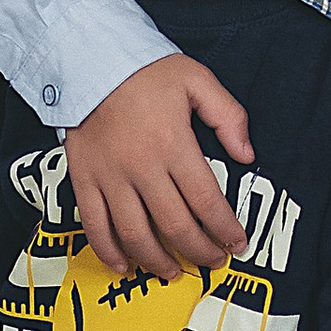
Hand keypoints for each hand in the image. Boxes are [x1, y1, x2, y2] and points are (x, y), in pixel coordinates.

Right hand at [66, 57, 253, 276]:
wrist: (88, 58)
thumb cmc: (145, 70)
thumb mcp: (197, 79)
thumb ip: (228, 116)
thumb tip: (246, 154)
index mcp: (173, 144)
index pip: (206, 201)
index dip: (225, 230)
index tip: (238, 245)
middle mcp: (141, 167)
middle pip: (175, 225)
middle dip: (199, 251)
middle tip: (213, 262)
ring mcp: (109, 177)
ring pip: (135, 234)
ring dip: (158, 261)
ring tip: (175, 271)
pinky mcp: (84, 180)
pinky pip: (94, 226)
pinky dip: (109, 251)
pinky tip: (125, 267)